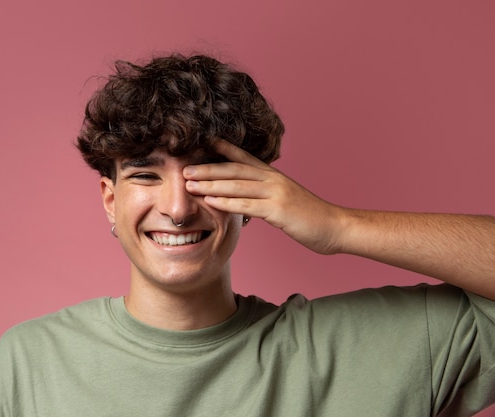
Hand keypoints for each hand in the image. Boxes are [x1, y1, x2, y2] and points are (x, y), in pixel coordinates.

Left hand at [183, 139, 343, 253]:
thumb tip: (246, 200)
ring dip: (210, 185)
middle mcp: (273, 180)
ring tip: (189, 184)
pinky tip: (210, 202)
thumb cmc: (309, 217)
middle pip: (234, 170)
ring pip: (237, 186)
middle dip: (207, 169)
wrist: (335, 227)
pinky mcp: (278, 210)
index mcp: (273, 176)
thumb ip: (265, 197)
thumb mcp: (285, 201)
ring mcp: (275, 193)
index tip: (203, 143)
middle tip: (184, 168)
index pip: (244, 158)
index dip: (224, 149)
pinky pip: (247, 205)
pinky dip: (226, 203)